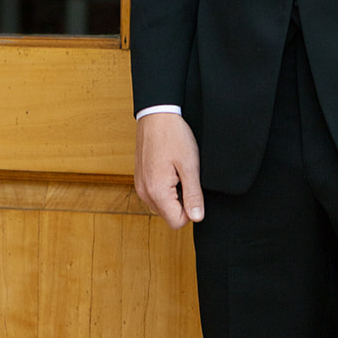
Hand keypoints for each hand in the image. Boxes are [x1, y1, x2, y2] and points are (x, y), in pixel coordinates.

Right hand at [134, 111, 203, 229]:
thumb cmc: (173, 136)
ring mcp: (140, 186)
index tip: (194, 189)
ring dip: (173, 195)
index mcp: (156, 192)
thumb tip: (197, 217)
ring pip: (162, 206)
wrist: (156, 115)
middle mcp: (144, 193)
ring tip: (177, 171)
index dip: (191, 210)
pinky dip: (165, 187)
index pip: (177, 222)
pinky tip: (170, 168)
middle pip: (169, 215)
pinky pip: (155, 195)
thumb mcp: (190, 165)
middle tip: (185, 177)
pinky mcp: (140, 180)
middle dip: (181, 202)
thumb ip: (193, 194)